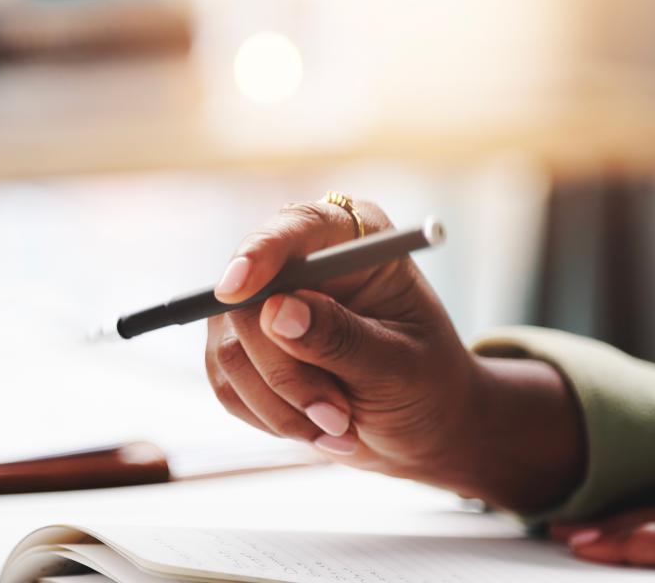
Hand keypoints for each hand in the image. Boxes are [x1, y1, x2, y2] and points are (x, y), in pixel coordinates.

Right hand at [204, 200, 584, 511]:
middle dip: (287, 373)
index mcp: (354, 240)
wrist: (423, 424)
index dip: (260, 252)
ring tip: (342, 427)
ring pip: (232, 351)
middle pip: (248, 301)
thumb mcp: (399, 365)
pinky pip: (228, 384)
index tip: (237, 289)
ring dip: (283, 406)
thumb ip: (342, 337)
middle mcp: (302, 261)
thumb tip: (278, 311)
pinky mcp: (244, 347)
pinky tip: (318, 427)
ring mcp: (264, 303)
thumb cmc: (427, 384)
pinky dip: (271, 417)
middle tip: (338, 417)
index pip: (297, 227)